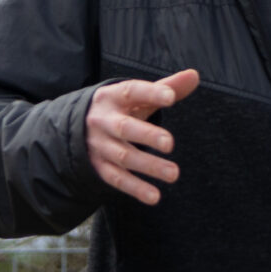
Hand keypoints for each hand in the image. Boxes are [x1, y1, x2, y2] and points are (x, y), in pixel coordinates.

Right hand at [85, 69, 200, 203]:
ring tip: (174, 174)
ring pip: (123, 157)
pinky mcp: (99, 166)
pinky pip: (117, 179)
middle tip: (170, 144)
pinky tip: (154, 196)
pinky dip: (135, 188)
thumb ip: (166, 87)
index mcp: (112, 97)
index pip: (131, 92)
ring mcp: (100, 145)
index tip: (171, 97)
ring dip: (148, 166)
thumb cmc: (119, 108)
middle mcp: (103, 120)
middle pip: (124, 128)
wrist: (75, 126)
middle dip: (146, 136)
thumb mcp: (137, 97)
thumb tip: (195, 75)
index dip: (151, 93)